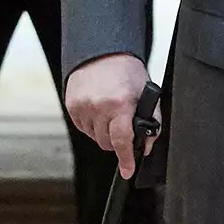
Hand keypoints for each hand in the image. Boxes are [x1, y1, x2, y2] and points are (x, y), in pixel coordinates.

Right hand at [65, 53, 154, 180]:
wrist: (104, 52)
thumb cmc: (127, 72)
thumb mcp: (147, 95)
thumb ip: (151, 123)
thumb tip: (146, 147)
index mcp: (120, 104)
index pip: (122, 140)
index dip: (126, 159)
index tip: (128, 170)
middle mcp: (98, 106)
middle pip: (107, 143)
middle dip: (117, 140)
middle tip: (123, 125)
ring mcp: (82, 106)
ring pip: (94, 137)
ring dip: (103, 132)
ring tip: (111, 113)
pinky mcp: (71, 106)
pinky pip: (83, 128)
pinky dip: (92, 125)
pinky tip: (99, 110)